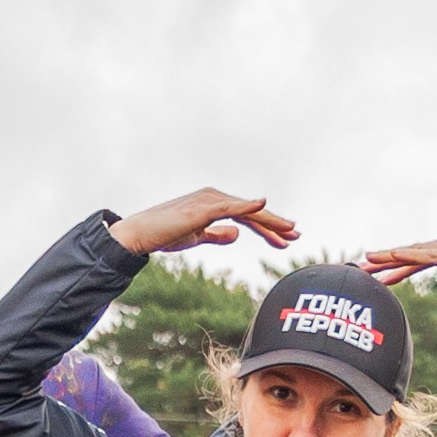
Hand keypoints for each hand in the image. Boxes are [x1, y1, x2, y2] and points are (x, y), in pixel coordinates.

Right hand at [109, 189, 298, 262]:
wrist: (139, 234)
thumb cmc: (163, 235)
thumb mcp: (196, 237)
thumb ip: (216, 235)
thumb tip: (237, 235)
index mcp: (214, 204)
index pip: (247, 217)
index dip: (268, 228)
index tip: (286, 239)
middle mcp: (214, 197)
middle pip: (252, 212)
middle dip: (275, 225)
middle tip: (296, 236)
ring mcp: (208, 200)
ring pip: (246, 211)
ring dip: (269, 221)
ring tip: (289, 231)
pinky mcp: (201, 209)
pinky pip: (230, 208)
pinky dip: (247, 206)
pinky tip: (263, 204)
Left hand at [364, 232, 436, 292]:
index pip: (416, 257)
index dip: (394, 264)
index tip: (375, 271)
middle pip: (408, 253)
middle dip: (383, 261)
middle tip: (359, 268)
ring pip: (411, 253)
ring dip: (387, 258)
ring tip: (365, 264)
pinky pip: (425, 256)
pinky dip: (405, 257)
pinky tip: (390, 259)